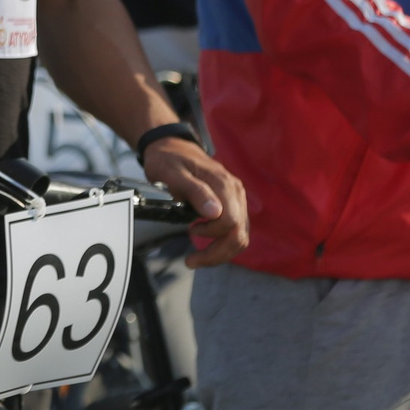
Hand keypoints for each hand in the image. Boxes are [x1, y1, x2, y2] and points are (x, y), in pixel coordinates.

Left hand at [139, 139, 249, 266]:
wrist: (172, 147)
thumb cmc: (168, 160)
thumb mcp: (172, 173)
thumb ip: (195, 191)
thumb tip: (215, 213)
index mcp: (223, 184)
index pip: (230, 222)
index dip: (211, 235)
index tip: (190, 231)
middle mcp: (235, 192)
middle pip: (239, 234)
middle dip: (217, 253)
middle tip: (192, 262)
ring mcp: (236, 198)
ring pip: (240, 235)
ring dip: (221, 252)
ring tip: (197, 258)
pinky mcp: (233, 203)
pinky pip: (236, 230)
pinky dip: (222, 242)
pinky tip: (206, 243)